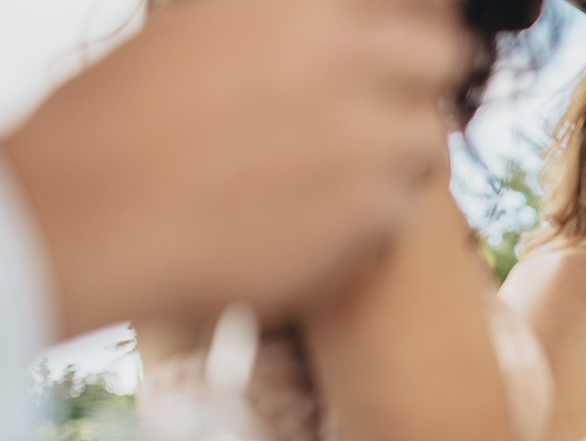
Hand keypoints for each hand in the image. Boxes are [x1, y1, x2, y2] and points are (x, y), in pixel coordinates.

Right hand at [1, 0, 471, 336]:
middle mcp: (347, 53)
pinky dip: (371, 215)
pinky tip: (314, 216)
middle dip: (415, 83)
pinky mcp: (371, 208)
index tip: (392, 53)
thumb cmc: (120, 122)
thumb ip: (288, 28)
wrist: (84, 213)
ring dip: (396, 153)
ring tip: (333, 174)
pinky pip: (405, 205)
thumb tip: (337, 31)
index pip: (414, 2)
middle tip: (377, 111)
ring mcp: (368, 130)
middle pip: (443, 55)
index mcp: (304, 1)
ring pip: (430, 137)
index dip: (402, 31)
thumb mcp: (201, 28)